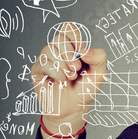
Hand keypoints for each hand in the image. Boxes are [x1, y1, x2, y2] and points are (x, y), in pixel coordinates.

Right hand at [31, 23, 106, 138]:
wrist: (74, 109)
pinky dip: (56, 73)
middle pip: (59, 38)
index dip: (75, 37)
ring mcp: (46, 60)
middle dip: (70, 54)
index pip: (68, 29)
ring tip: (70, 77)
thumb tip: (84, 50)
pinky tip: (61, 81)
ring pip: (49, 49)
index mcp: (73, 48)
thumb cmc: (85, 90)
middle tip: (77, 69)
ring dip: (63, 65)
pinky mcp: (37, 70)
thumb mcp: (100, 73)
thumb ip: (99, 58)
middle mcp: (58, 51)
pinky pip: (43, 63)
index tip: (82, 52)